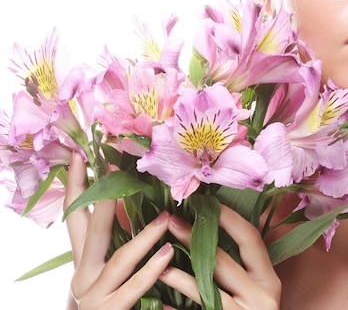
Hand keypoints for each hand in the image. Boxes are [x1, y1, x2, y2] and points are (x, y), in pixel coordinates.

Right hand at [64, 152, 174, 309]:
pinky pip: (133, 287)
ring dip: (144, 236)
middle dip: (104, 198)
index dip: (76, 185)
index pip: (75, 216)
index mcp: (83, 261)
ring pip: (119, 258)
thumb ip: (119, 238)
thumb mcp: (110, 268)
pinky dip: (151, 271)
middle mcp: (82, 275)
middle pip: (91, 230)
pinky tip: (168, 255)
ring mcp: (93, 295)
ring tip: (166, 217)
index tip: (79, 155)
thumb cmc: (113, 301)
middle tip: (115, 168)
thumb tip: (130, 203)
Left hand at [160, 206, 281, 309]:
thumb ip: (244, 264)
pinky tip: (159, 304)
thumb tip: (217, 223)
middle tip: (171, 220)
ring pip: (207, 291)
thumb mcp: (256, 289)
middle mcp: (262, 296)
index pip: (251, 240)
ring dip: (179, 275)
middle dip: (195, 239)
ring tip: (158, 263)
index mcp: (269, 279)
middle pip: (224, 262)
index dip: (230, 218)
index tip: (207, 201)